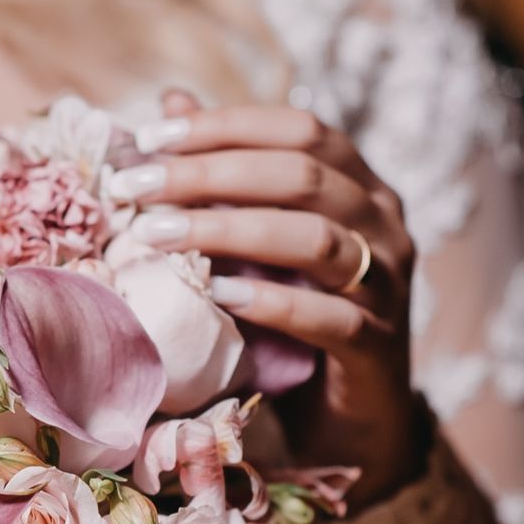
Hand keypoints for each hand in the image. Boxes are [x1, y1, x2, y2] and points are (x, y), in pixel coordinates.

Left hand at [108, 94, 423, 503]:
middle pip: (302, 176)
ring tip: (157, 236)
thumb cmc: (297, 317)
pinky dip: (271, 302)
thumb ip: (226, 174)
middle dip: (209, 175)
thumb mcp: (259, 240)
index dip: (226, 126)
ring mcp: (389, 286)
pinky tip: (218, 296)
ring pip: (315, 239)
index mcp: (360, 186)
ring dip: (228, 231)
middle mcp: (384, 225)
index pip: (299, 131)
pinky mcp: (378, 346)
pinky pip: (329, 315)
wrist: (352, 421)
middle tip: (134, 187)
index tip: (150, 138)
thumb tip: (171, 102)